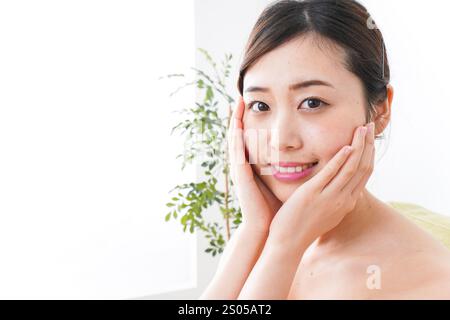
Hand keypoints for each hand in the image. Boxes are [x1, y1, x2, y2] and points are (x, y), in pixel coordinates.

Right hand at [228, 95, 281, 231]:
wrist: (267, 229)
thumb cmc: (278, 208)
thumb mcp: (284, 183)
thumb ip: (290, 169)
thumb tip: (308, 157)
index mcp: (254, 166)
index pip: (251, 138)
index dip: (252, 121)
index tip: (258, 103)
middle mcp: (245, 165)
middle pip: (240, 134)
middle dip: (239, 115)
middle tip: (242, 95)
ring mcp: (241, 170)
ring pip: (235, 139)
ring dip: (234, 121)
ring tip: (237, 102)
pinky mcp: (241, 176)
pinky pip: (236, 152)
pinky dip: (235, 136)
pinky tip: (235, 123)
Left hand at [268, 121, 374, 246]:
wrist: (288, 243)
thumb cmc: (303, 227)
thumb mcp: (325, 212)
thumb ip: (332, 198)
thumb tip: (334, 185)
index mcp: (347, 202)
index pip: (364, 174)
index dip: (369, 154)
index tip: (369, 138)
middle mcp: (343, 199)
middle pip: (363, 168)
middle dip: (368, 145)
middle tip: (370, 126)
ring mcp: (330, 197)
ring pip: (352, 168)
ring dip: (359, 146)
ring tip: (362, 128)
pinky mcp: (313, 194)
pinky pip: (331, 174)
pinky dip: (341, 159)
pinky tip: (346, 146)